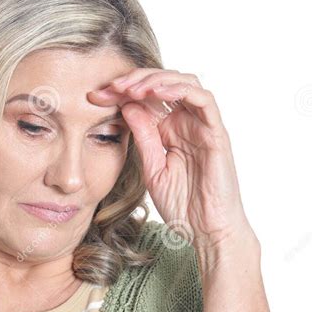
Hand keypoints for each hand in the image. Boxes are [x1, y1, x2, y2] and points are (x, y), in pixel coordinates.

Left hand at [88, 68, 252, 247]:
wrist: (207, 231)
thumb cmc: (183, 206)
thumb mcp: (152, 169)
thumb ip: (143, 138)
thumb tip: (128, 106)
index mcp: (170, 131)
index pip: (146, 99)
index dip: (121, 92)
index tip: (95, 96)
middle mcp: (187, 123)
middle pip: (163, 84)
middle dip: (135, 80)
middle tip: (111, 87)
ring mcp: (203, 127)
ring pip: (184, 83)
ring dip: (156, 80)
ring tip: (132, 89)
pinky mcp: (217, 133)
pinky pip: (203, 100)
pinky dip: (180, 90)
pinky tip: (157, 93)